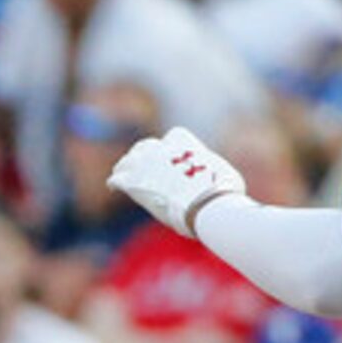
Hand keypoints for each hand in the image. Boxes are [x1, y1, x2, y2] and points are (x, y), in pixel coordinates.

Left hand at [108, 127, 244, 238]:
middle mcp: (162, 148)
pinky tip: (114, 186)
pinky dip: (116, 181)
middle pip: (145, 146)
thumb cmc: (223, 193)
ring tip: (122, 174)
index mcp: (184, 141)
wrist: (205, 205)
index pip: (172, 137)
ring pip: (128, 161)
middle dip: (143, 155)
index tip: (170, 158)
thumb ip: (216, 172)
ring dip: (126, 167)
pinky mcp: (134, 182)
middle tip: (140, 166)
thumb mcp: (227, 175)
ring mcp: (145, 163)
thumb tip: (223, 180)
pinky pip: (118, 178)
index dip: (170, 148)